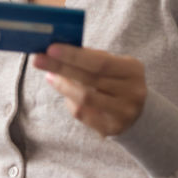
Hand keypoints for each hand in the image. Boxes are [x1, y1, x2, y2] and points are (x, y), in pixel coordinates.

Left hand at [32, 44, 146, 136]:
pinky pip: (84, 114)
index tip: (51, 48)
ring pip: (85, 98)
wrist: (139, 112)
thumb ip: (92, 58)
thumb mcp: (114, 64)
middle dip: (61, 68)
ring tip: (50, 75)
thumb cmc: (118, 80)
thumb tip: (59, 50)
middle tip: (38, 60)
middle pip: (90, 79)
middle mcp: (132, 92)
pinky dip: (70, 101)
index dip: (74, 55)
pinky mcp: (113, 129)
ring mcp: (124, 113)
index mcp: (133, 70)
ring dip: (63, 86)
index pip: (100, 62)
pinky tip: (63, 90)